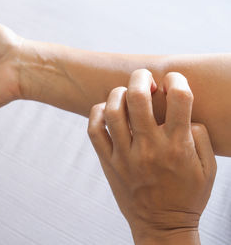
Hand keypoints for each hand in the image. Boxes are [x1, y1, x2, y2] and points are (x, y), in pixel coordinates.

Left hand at [88, 69, 216, 243]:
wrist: (161, 226)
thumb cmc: (187, 196)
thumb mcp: (209, 169)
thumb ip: (200, 137)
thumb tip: (185, 114)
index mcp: (178, 146)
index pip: (179, 98)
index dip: (177, 80)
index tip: (173, 81)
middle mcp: (149, 148)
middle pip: (138, 97)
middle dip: (141, 77)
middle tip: (144, 77)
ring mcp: (125, 155)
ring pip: (113, 111)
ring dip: (118, 93)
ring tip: (126, 93)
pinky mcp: (109, 162)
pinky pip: (94, 130)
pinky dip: (97, 113)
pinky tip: (107, 110)